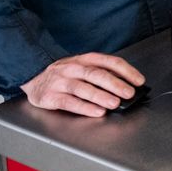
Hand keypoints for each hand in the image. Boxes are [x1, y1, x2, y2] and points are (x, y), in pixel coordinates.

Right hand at [21, 53, 145, 116]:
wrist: (33, 77)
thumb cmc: (64, 74)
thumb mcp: (82, 67)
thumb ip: (101, 74)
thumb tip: (126, 85)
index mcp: (85, 59)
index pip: (109, 62)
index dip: (126, 71)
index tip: (139, 81)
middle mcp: (73, 68)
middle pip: (96, 74)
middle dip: (115, 83)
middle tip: (129, 92)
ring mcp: (61, 82)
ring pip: (83, 88)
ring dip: (101, 96)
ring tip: (115, 103)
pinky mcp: (51, 96)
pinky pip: (69, 102)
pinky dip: (85, 107)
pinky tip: (97, 111)